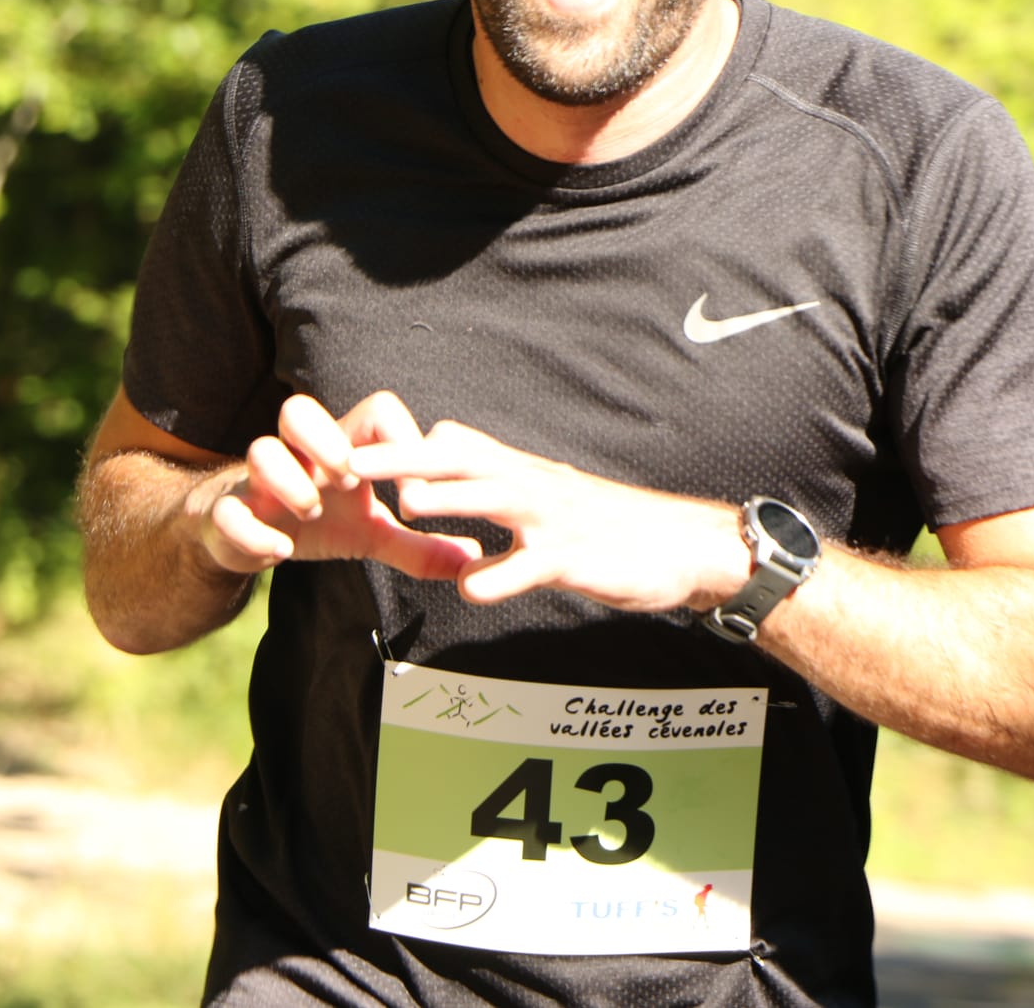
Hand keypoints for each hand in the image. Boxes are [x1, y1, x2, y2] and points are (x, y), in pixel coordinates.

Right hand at [191, 392, 484, 579]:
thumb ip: (420, 546)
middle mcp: (296, 455)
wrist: (246, 538)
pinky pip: (229, 511)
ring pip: (259, 450)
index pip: (374, 411)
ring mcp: (258, 482)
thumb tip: (473, 557)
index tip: (415, 495)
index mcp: (338, 449)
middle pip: (300, 409)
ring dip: (291, 480)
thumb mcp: (372, 534)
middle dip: (328, 439)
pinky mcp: (228, 514)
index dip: (400, 440)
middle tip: (351, 480)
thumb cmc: (317, 520)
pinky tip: (280, 551)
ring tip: (315, 512)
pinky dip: (253, 529)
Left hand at [345, 418, 749, 612]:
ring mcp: (555, 521)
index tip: (353, 447)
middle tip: (350, 461)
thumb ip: (498, 477)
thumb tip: (447, 455)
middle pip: (462, 462)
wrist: (684, 546)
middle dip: (404, 460)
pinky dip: (501, 576)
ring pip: (497, 500)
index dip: (404, 447)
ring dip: (451, 500)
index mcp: (523, 472)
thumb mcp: (550, 492)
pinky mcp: (575, 558)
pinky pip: (533, 565)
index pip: (456, 446)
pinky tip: (472, 588)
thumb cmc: (611, 524)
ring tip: (405, 506)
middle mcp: (534, 486)